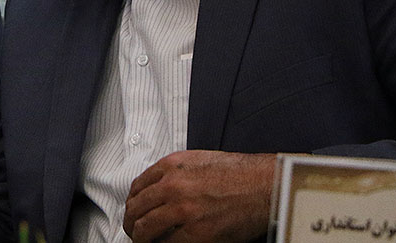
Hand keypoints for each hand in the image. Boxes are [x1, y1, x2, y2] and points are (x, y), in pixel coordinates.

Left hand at [122, 150, 274, 241]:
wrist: (264, 185)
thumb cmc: (239, 173)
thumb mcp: (197, 160)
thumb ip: (174, 173)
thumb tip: (156, 189)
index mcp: (171, 166)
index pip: (136, 186)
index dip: (132, 202)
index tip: (133, 210)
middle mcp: (173, 185)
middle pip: (136, 208)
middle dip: (131, 222)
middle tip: (133, 230)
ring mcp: (183, 209)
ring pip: (145, 228)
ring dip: (140, 238)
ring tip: (143, 241)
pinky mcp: (197, 232)